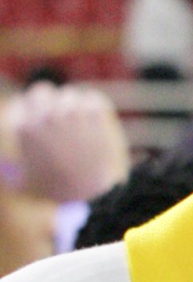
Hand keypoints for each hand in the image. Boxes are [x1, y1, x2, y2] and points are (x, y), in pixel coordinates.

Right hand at [12, 84, 129, 203]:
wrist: (88, 191)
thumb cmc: (50, 187)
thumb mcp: (17, 179)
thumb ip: (4, 166)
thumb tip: (1, 161)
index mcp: (24, 128)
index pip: (19, 104)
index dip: (25, 111)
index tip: (33, 119)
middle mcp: (46, 117)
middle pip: (41, 90)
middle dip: (44, 99)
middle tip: (50, 111)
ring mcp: (71, 115)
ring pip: (68, 94)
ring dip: (68, 104)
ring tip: (71, 119)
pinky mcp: (94, 117)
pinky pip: (90, 99)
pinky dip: (89, 106)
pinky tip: (88, 117)